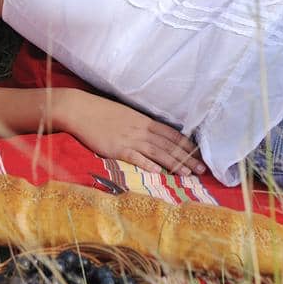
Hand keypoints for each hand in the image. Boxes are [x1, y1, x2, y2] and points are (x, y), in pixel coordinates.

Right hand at [56, 90, 206, 174]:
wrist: (80, 109)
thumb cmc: (101, 112)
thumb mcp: (126, 115)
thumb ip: (140, 125)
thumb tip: (152, 134)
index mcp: (143, 121)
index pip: (171, 133)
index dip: (186, 145)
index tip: (199, 154)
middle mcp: (140, 130)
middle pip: (168, 145)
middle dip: (187, 157)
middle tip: (202, 170)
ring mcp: (129, 139)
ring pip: (157, 152)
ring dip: (174, 163)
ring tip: (188, 174)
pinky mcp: (116, 148)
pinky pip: (135, 157)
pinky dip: (148, 164)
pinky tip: (159, 172)